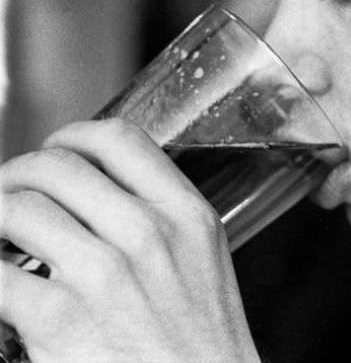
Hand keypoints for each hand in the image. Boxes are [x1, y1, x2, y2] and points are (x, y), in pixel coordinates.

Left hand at [0, 119, 259, 362]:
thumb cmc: (202, 348)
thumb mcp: (203, 263)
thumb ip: (162, 220)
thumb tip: (99, 196)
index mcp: (187, 215)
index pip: (119, 139)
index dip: (73, 135)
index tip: (57, 150)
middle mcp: (148, 233)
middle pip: (58, 166)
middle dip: (18, 174)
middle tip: (9, 194)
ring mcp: (105, 274)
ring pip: (18, 209)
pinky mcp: (61, 320)